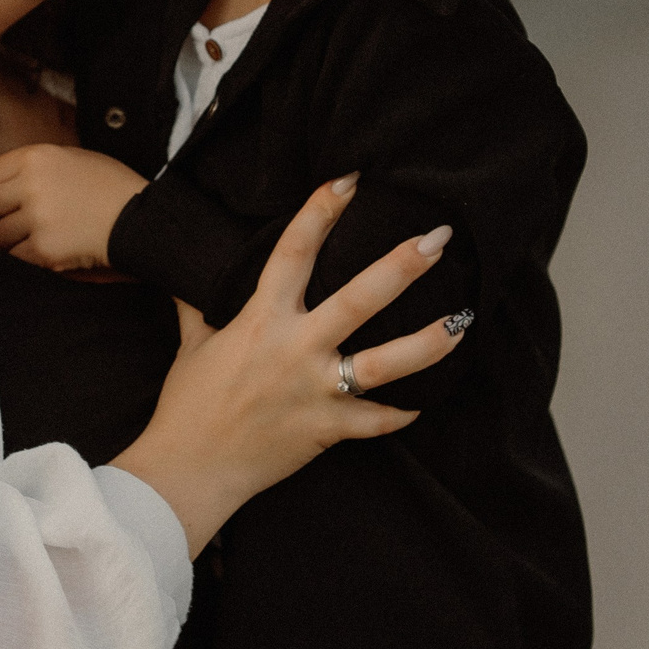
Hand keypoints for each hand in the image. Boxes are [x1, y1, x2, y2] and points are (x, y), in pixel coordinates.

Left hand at [0, 143, 147, 270]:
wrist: (139, 219)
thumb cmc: (107, 185)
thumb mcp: (69, 158)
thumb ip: (30, 168)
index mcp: (34, 158)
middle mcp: (31, 186)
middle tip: (8, 221)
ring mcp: (37, 220)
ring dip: (10, 238)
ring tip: (34, 234)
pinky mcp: (45, 250)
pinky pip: (17, 256)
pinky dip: (28, 254)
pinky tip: (48, 246)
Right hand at [109, 176, 464, 556]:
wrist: (188, 469)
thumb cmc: (186, 406)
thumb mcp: (192, 346)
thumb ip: (197, 308)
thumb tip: (186, 281)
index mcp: (260, 320)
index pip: (293, 251)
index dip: (320, 211)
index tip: (349, 179)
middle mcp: (294, 349)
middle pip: (358, 299)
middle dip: (401, 266)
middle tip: (439, 239)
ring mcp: (314, 391)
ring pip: (385, 362)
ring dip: (427, 341)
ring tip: (463, 321)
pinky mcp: (326, 430)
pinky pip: (376, 421)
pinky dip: (401, 413)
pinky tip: (424, 403)